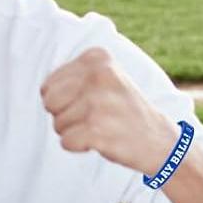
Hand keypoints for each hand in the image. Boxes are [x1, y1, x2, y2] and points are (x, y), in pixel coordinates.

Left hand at [40, 47, 181, 176]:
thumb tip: (42, 90)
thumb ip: (71, 75)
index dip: (64, 101)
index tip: (93, 103)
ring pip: (57, 124)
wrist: (161, 141)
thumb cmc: (122, 108)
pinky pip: (65, 142)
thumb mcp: (102, 77)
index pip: (49, 85)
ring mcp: (97, 102)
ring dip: (75, 132)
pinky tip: (101, 141)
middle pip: (49, 103)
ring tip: (102, 128)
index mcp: (96, 56)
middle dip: (65, 116)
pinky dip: (78, 146)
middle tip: (94, 118)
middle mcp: (97, 75)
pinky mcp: (98, 129)